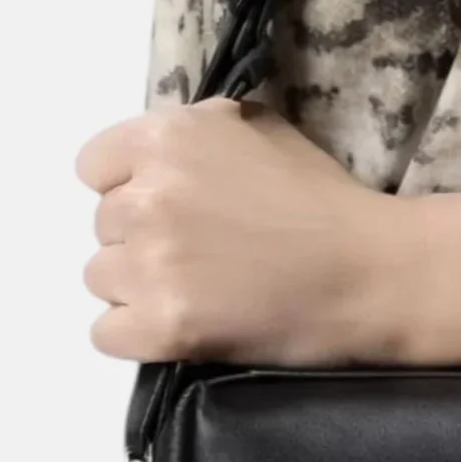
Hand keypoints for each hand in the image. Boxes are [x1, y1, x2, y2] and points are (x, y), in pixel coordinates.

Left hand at [74, 95, 406, 365]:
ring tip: (197, 288)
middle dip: (141, 236)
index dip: (128, 184)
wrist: (367, 271)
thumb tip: (158, 153)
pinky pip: (105, 334)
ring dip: (138, 286)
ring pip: (99, 279)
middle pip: (102, 226)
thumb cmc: (320, 195)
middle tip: (200, 250)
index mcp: (166, 138)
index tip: (170, 203)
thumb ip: (197, 131)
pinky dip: (137, 333)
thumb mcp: (260, 127)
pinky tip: (182, 324)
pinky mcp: (161, 326)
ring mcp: (150, 265)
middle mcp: (146, 196)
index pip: (93, 166)